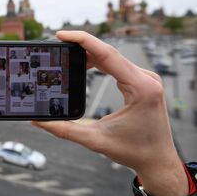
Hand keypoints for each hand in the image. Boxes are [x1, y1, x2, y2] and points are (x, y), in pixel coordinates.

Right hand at [32, 31, 187, 195]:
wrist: (158, 161)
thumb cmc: (134, 152)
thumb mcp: (95, 140)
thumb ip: (64, 130)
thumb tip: (38, 121)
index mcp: (140, 88)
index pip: (107, 54)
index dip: (82, 40)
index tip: (61, 35)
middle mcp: (146, 78)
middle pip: (108, 52)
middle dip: (81, 45)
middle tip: (57, 43)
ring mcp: (145, 78)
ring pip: (112, 56)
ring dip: (89, 53)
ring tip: (66, 52)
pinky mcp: (142, 82)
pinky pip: (117, 64)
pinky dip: (99, 61)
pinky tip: (85, 63)